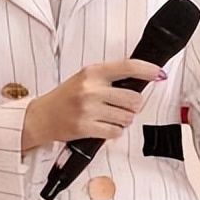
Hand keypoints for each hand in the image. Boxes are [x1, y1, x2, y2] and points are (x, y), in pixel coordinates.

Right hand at [21, 59, 164, 150]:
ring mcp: (88, 109)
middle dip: (133, 105)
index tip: (159, 73)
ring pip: (127, 117)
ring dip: (124, 120)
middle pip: (134, 98)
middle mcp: (91, 88)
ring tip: (110, 117)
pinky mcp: (85, 127)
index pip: (127, 67)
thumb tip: (142, 79)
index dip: (147, 70)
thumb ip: (108, 78)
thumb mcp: (84, 78)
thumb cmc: (66, 97)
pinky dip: (114, 131)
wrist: (41, 117)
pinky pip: (116, 132)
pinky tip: (103, 126)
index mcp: (92, 72)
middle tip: (122, 106)